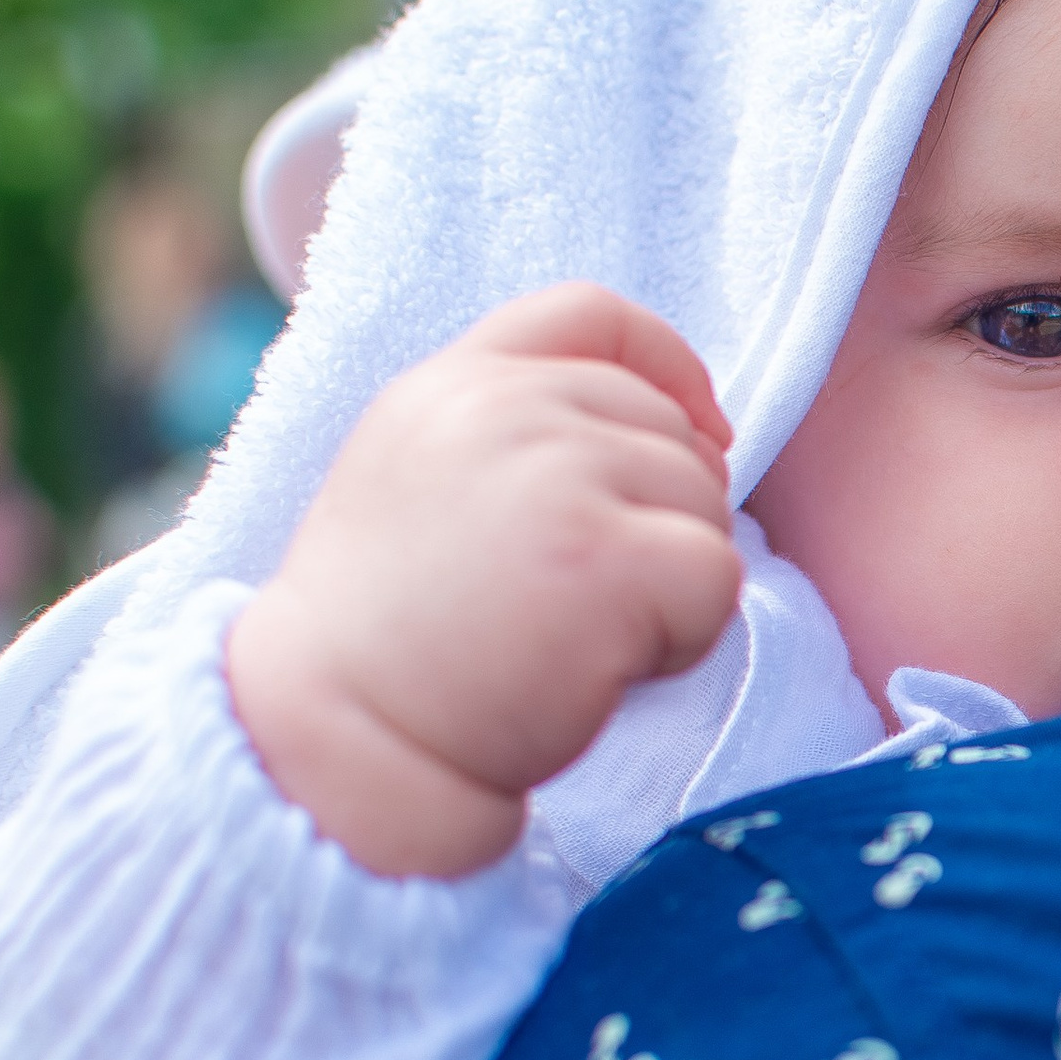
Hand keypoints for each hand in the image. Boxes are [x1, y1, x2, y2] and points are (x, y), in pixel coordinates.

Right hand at [226, 286, 742, 877]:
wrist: (345, 743)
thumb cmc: (387, 646)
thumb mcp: (418, 485)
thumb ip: (512, 435)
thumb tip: (666, 431)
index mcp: (450, 385)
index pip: (592, 315)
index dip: (669, 367)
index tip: (700, 431)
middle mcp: (504, 410)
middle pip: (669, 428)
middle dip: (659, 519)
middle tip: (578, 605)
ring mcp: (559, 475)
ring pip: (704, 505)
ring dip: (669, 584)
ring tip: (575, 638)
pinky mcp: (606, 555)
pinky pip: (715, 576)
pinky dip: (685, 638)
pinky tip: (603, 671)